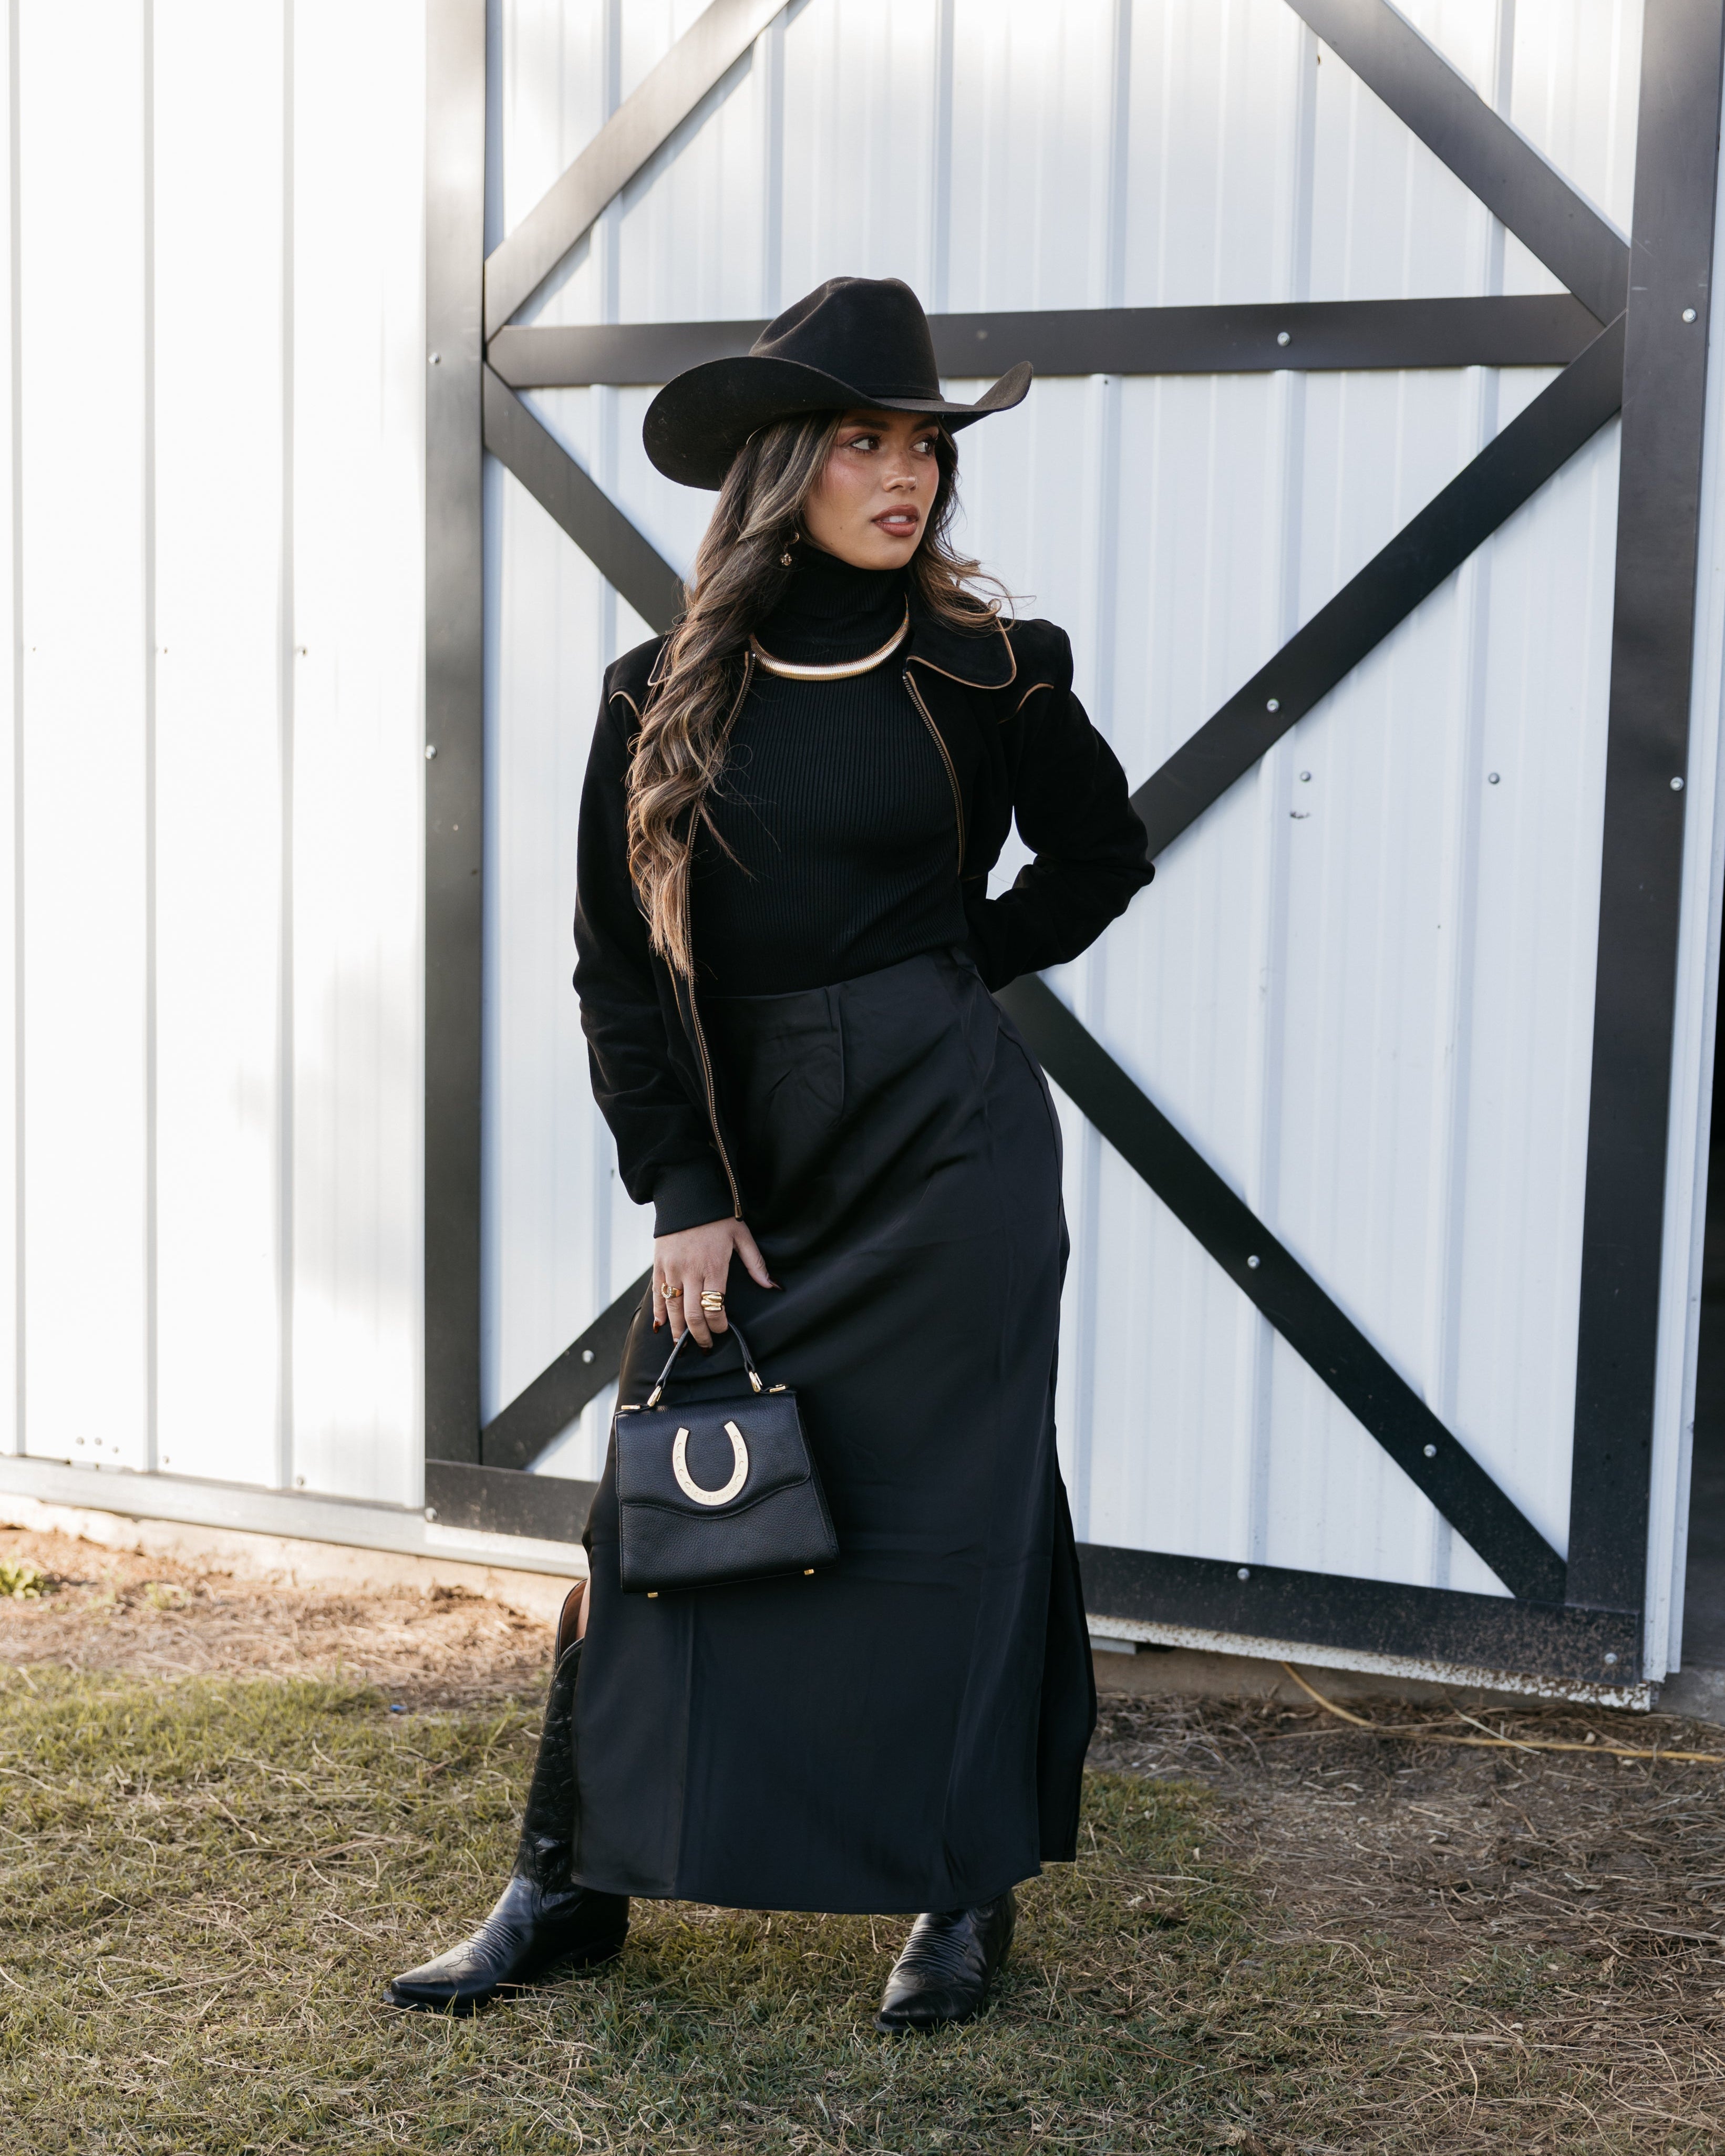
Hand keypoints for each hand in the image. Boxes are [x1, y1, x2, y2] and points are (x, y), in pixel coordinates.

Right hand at [653, 1218, 775, 1347]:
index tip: (723, 1329)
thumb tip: (772, 1285)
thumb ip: (756, 1264)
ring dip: (677, 1329)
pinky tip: (661, 1325)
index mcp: (713, 1266)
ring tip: (682, 1343)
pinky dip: (658, 1312)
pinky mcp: (658, 1265)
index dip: (719, 1324)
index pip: (715, 1307)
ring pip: (673, 1309)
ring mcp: (672, 1269)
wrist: (686, 1194)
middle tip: (704, 1345)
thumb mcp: (742, 1235)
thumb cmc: (717, 1215)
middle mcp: (690, 1271)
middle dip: (700, 1334)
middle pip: (693, 1315)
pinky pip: (657, 1294)